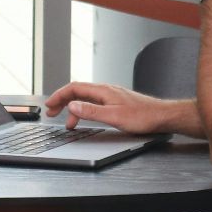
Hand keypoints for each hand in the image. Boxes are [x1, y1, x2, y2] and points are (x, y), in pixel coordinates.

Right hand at [44, 81, 198, 135]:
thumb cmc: (143, 116)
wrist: (161, 116)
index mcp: (103, 91)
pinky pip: (94, 103)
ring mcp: (111, 96)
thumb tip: (72, 106)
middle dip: (62, 101)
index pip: (75, 88)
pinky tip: (86, 119)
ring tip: (68, 123)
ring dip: (73, 109)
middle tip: (52, 112)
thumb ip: (91, 111)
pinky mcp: (116, 102)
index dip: (59, 95)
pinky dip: (85, 111)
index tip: (49, 105)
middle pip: (78, 91)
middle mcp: (106, 90)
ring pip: (86, 98)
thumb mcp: (113, 116)